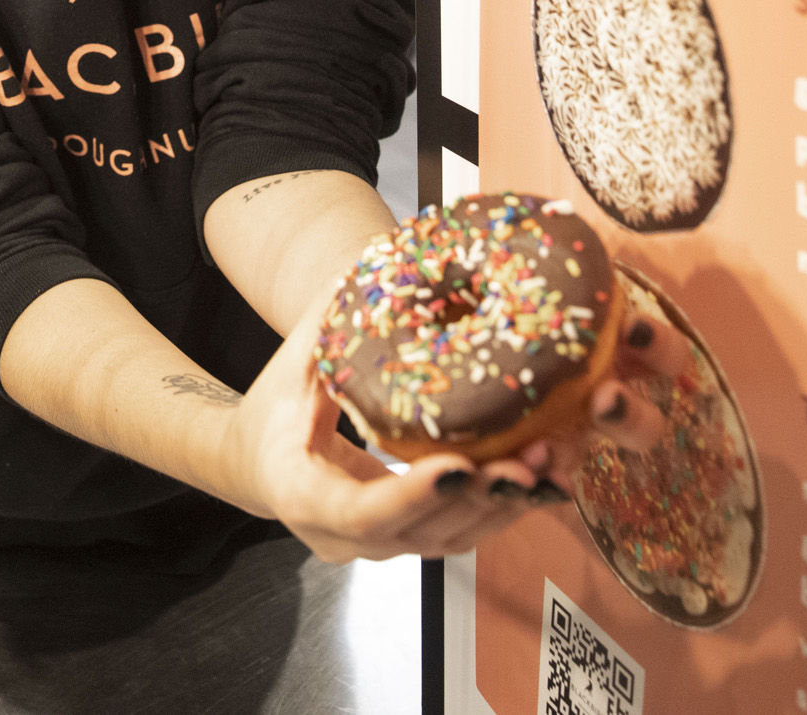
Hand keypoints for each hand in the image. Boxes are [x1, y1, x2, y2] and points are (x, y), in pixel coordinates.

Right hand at [222, 297, 690, 562]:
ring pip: (449, 541)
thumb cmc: (271, 413)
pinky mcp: (406, 540)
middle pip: (422, 534)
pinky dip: (501, 510)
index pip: (363, 510)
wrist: (257, 464)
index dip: (415, 495)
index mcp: (304, 495)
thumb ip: (326, 323)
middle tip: (530, 463)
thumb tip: (369, 261)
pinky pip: (459, 534)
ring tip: (549, 465)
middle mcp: (342, 535)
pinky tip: (541, 477)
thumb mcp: (291, 366)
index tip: (462, 469)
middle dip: (480, 500)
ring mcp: (377, 546)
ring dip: (503, 507)